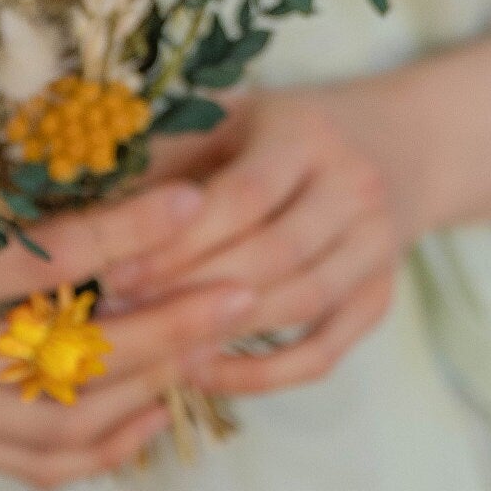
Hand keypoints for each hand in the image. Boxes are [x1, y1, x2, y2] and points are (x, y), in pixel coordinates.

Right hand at [0, 181, 255, 487]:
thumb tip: (116, 169)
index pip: (43, 260)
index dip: (127, 232)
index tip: (197, 199)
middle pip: (75, 353)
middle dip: (173, 320)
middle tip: (246, 288)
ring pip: (72, 416)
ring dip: (155, 381)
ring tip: (217, 341)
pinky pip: (42, 461)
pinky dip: (108, 439)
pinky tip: (158, 406)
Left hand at [104, 83, 416, 398]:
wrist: (401, 143)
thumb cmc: (285, 130)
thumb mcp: (231, 116)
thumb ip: (170, 156)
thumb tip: (90, 209)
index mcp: (307, 134)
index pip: (243, 196)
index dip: (179, 240)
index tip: (115, 271)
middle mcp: (355, 188)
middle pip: (272, 255)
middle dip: (190, 291)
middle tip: (123, 316)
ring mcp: (377, 247)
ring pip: (299, 305)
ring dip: (222, 335)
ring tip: (152, 348)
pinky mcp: (381, 298)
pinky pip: (324, 352)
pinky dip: (265, 374)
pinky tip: (205, 372)